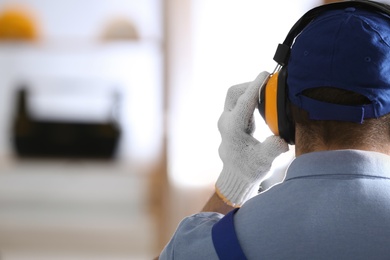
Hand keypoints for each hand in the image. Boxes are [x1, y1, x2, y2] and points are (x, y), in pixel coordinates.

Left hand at [215, 71, 288, 206]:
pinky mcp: (231, 121)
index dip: (255, 86)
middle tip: (269, 86)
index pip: (244, 102)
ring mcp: (226, 121)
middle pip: (234, 93)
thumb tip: (281, 140)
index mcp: (233, 129)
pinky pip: (238, 102)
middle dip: (250, 85)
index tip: (266, 74)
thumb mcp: (263, 162)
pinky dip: (250, 98)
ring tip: (268, 94)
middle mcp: (226, 122)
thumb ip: (272, 149)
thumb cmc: (249, 169)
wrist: (236, 176)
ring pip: (234, 96)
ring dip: (250, 91)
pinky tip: (263, 104)